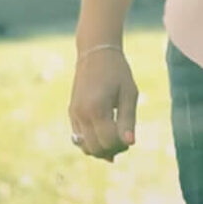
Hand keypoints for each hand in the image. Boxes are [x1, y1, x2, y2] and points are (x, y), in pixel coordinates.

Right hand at [67, 46, 138, 160]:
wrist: (95, 53)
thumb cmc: (117, 72)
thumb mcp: (129, 94)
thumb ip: (128, 120)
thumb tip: (130, 143)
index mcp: (97, 108)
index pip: (108, 142)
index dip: (122, 145)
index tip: (130, 136)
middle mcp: (81, 114)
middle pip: (96, 148)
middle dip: (112, 150)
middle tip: (124, 138)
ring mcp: (74, 114)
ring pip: (85, 147)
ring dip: (101, 148)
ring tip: (114, 135)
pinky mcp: (72, 113)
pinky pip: (79, 138)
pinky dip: (92, 141)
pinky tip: (104, 132)